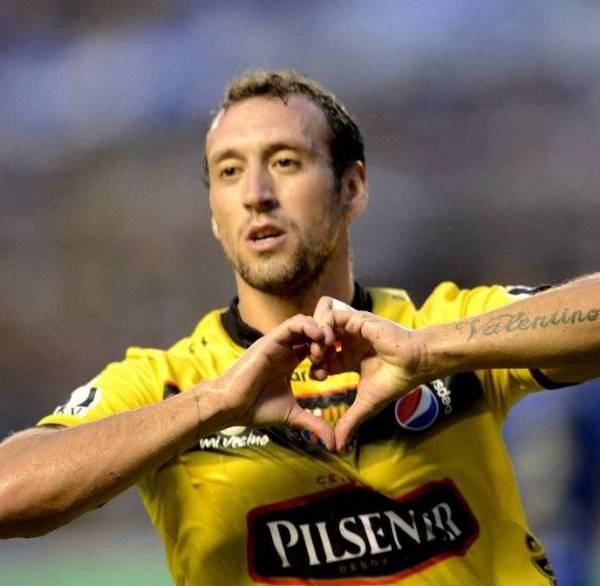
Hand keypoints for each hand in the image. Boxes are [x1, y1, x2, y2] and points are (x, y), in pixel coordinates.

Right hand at [209, 314, 335, 449]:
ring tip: (325, 347)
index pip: (315, 345)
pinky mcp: (270, 340)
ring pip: (305, 322)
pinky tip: (318, 339)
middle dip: (328, 338)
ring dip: (320, 331)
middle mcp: (285, 349)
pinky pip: (293, 324)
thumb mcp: (293, 416)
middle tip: (335, 353)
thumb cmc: (256, 410)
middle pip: (313, 329)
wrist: (231, 407)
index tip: (336, 367)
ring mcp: (278, 343)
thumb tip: (334, 445)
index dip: (330, 352)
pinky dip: (309, 327)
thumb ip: (314, 424)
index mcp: (291, 361)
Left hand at [312, 297, 425, 450]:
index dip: (317, 366)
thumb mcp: (366, 404)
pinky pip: (332, 315)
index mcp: (351, 358)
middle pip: (321, 341)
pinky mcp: (357, 319)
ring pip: (323, 325)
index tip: (317, 377)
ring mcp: (353, 330)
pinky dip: (323, 326)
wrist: (415, 363)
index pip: (325, 359)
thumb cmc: (396, 381)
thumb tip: (337, 448)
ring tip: (318, 352)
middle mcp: (351, 342)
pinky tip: (326, 341)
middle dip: (312, 351)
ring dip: (316, 338)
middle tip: (314, 363)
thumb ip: (350, 422)